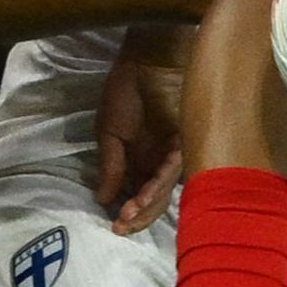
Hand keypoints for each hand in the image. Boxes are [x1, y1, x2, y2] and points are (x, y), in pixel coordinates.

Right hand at [96, 32, 187, 232]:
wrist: (148, 60)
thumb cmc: (126, 91)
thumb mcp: (108, 132)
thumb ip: (110, 166)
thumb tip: (101, 199)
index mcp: (140, 162)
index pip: (136, 195)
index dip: (126, 212)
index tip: (113, 225)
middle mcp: (158, 162)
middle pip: (153, 199)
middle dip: (138, 216)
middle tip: (121, 226)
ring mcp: (173, 154)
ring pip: (164, 190)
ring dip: (146, 205)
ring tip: (129, 215)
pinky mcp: (184, 142)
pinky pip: (172, 169)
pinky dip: (158, 183)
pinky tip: (143, 195)